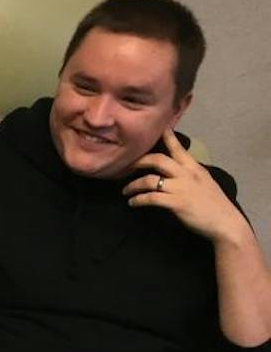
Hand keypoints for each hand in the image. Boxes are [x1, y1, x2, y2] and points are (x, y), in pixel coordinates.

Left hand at [124, 129, 251, 244]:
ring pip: (150, 179)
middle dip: (139, 161)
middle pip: (158, 159)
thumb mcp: (205, 182)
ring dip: (133, 185)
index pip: (179, 149)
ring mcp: (181, 188)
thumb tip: (175, 171)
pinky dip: (138, 200)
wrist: (226, 224)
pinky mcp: (176, 203)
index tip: (159, 128)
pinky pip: (151, 198)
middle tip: (127, 167)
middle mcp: (187, 174)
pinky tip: (133, 203)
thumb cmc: (215, 205)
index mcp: (195, 168)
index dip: (168, 137)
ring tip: (126, 191)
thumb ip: (190, 174)